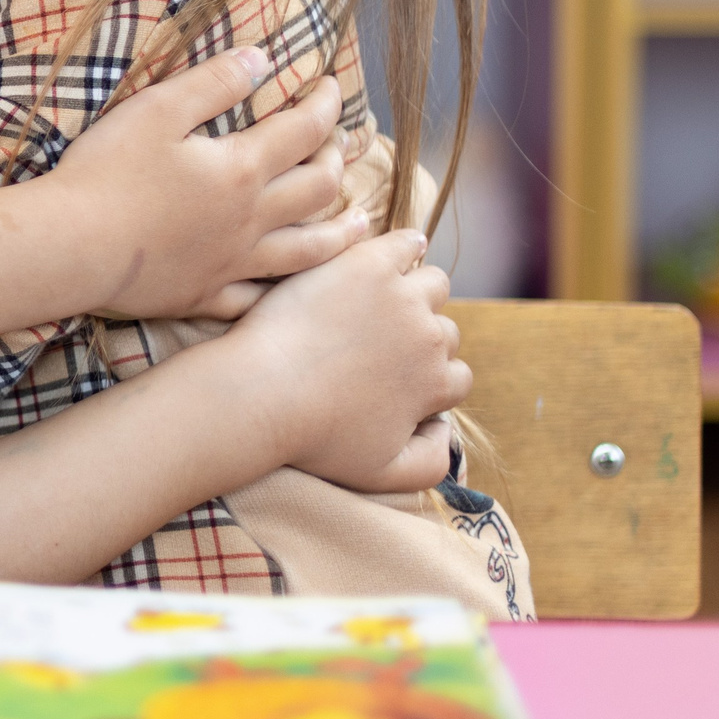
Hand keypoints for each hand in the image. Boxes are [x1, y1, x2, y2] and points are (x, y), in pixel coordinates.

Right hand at [49, 51, 368, 319]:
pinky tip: (291, 290)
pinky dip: (281, 292)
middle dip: (335, 162)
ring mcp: (231, 264)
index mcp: (241, 169)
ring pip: (305, 252)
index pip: (303, 131)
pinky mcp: (203, 295)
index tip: (332, 88)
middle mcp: (250, 220)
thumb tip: (261, 58)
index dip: (325, 105)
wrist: (71, 245)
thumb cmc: (108, 171)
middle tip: (338, 147)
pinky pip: (256, 298)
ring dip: (340, 234)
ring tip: (361, 225)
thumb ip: (214, 82)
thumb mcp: (158, 110)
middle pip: (316, 191)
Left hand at [221, 229, 468, 492]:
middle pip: (444, 331)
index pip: (455, 377)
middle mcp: (430, 338)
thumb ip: (430, 463)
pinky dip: (409, 245)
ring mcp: (401, 297)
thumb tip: (447, 430)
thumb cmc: (313, 438)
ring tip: (387, 298)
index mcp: (435, 383)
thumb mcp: (380, 475)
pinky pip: (407, 243)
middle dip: (421, 337)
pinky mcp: (368, 265)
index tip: (399, 378)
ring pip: (433, 285)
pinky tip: (398, 251)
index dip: (430, 379)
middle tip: (381, 340)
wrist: (263, 392)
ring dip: (419, 292)